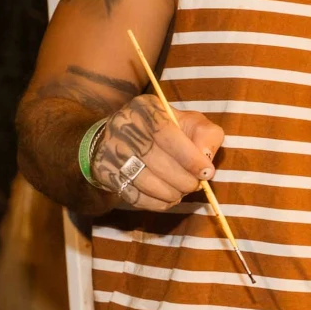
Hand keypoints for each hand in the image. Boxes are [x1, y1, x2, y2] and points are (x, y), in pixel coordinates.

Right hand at [91, 95, 224, 210]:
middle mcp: (122, 126)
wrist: (125, 138)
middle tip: (196, 185)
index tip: (206, 173)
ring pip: (143, 180)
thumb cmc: (167, 130)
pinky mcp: (104, 172)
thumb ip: (206, 135)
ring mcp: (109, 149)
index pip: (165, 133)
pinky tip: (168, 197)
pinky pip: (133, 195)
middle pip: (154, 158)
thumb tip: (206, 157)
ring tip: (182, 191)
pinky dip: (156, 202)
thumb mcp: (190, 123)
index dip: (189, 157)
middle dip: (182, 178)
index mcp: (145, 108)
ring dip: (170, 192)